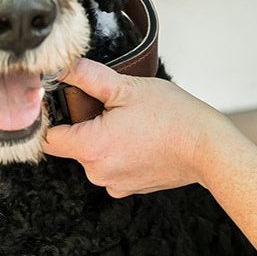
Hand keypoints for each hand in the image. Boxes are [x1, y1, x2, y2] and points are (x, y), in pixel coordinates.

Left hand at [42, 58, 225, 196]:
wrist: (208, 149)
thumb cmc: (173, 117)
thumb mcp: (126, 87)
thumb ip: (87, 76)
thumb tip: (60, 66)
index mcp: (90, 147)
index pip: (48, 137)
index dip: (52, 118)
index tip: (65, 105)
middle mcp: (97, 172)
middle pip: (72, 145)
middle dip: (85, 125)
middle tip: (113, 108)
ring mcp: (114, 184)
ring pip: (93, 156)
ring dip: (104, 139)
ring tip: (132, 123)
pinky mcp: (130, 189)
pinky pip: (112, 168)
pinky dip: (120, 154)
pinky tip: (140, 140)